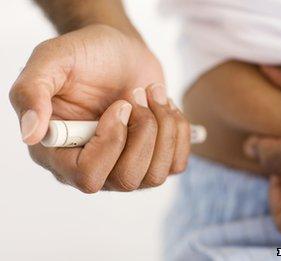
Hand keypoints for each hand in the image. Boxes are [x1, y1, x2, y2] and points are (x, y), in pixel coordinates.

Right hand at [9, 24, 189, 192]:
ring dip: (163, 127)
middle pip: (126, 180)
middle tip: (138, 94)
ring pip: (155, 176)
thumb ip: (31, 92)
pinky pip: (176, 164)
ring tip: (153, 94)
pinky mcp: (152, 158)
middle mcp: (91, 166)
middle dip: (143, 131)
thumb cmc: (84, 54)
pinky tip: (164, 105)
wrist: (120, 50)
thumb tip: (30, 133)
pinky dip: (178, 130)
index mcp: (59, 151)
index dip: (111, 142)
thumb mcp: (51, 59)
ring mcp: (124, 165)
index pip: (88, 176)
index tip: (121, 105)